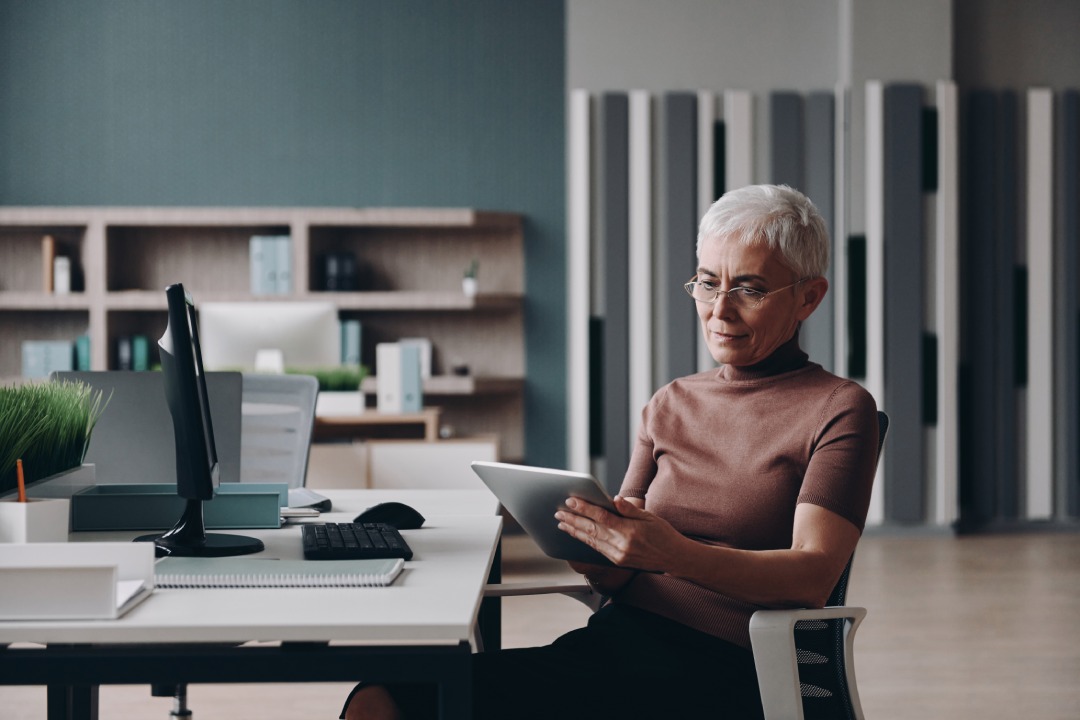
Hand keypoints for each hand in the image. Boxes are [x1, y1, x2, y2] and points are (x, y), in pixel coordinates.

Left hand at [555, 495, 687, 572]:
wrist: (674, 558)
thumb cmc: (663, 534)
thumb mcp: (650, 517)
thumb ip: (629, 509)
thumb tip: (614, 498)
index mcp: (630, 531)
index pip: (602, 517)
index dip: (585, 509)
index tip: (571, 501)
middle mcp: (622, 545)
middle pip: (592, 530)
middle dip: (573, 520)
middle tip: (558, 512)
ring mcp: (619, 555)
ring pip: (592, 541)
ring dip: (575, 531)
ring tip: (562, 523)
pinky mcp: (618, 561)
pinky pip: (597, 550)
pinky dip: (585, 541)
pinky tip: (577, 535)